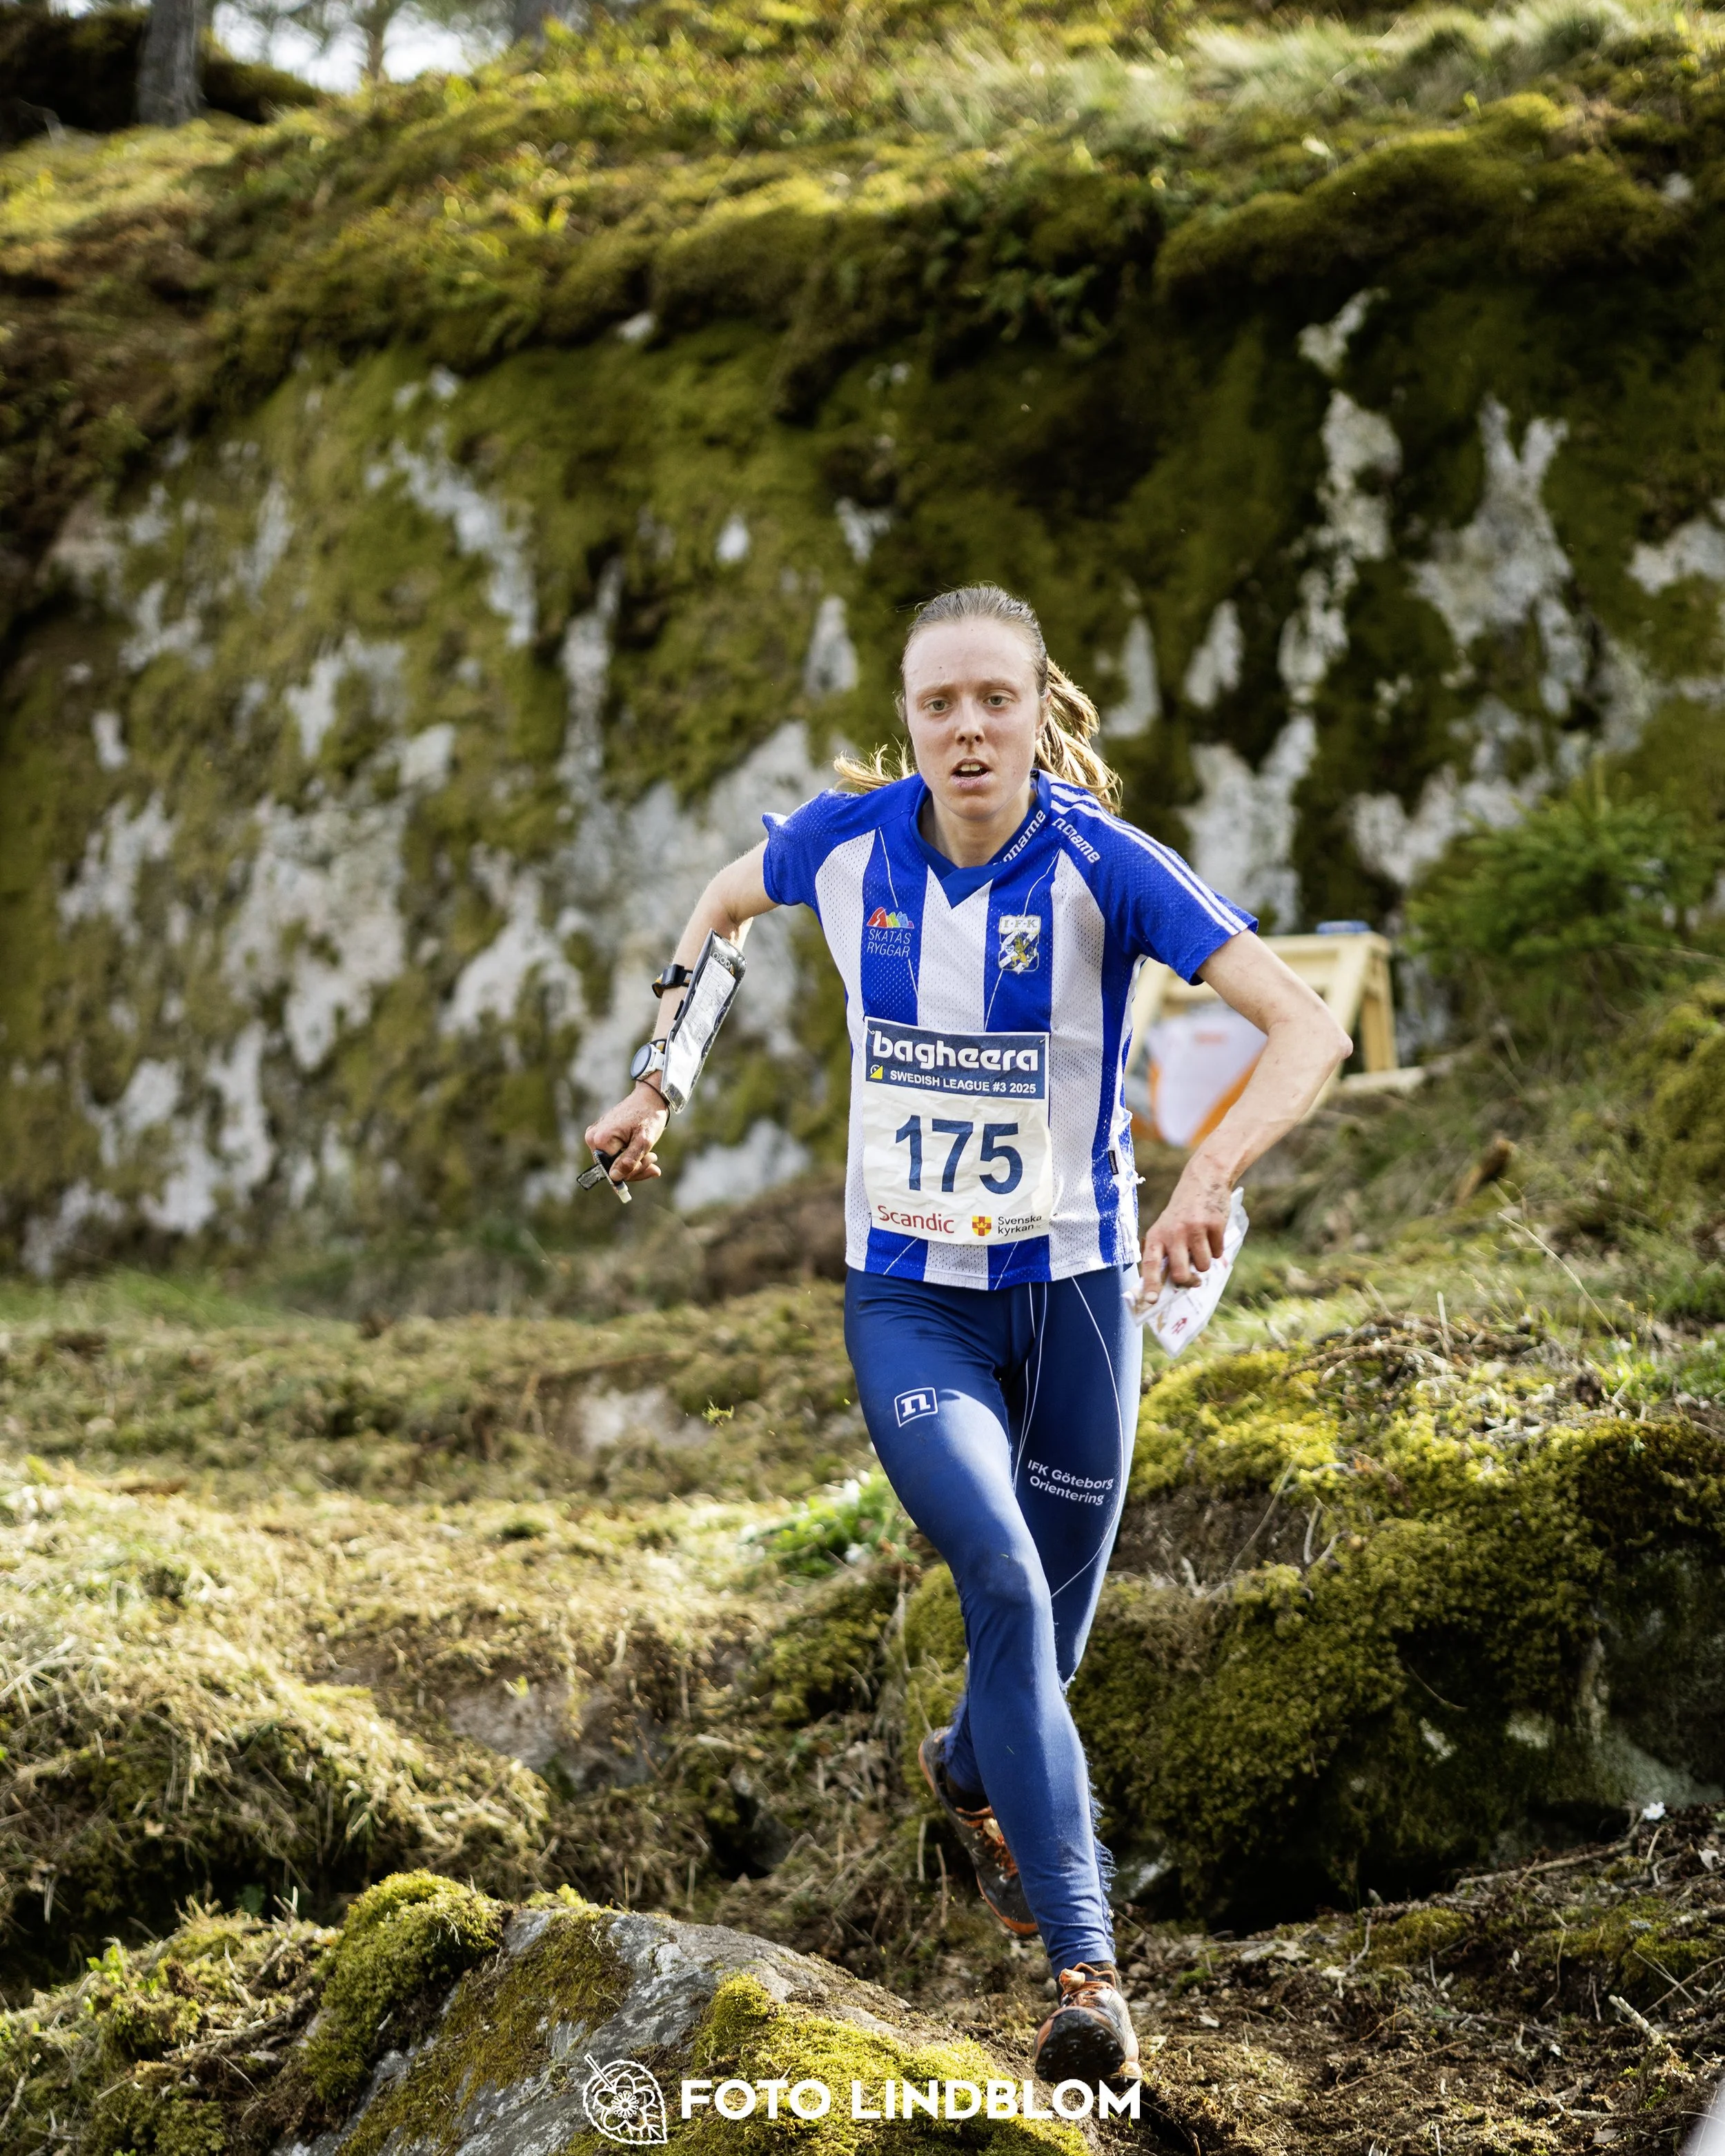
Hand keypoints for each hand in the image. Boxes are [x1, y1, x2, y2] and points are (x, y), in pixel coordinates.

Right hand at [583, 1081, 668, 1184]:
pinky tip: (642, 1152)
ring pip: (614, 1163)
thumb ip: (629, 1161)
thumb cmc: (648, 1116)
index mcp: (600, 1140)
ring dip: (635, 1163)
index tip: (651, 1164)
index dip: (633, 1172)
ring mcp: (595, 1137)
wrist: (649, 1097)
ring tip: (652, 1155)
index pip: (612, 1171)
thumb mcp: (644, 1141)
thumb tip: (614, 1177)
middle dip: (636, 1168)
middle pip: (612, 1168)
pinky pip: (614, 1155)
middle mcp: (592, 1138)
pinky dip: (630, 1156)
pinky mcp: (601, 1136)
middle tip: (654, 1158)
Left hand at [1138, 1156, 1231, 1299]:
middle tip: (1193, 1280)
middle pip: (1180, 1273)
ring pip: (1203, 1266)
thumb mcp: (1166, 1227)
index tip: (1152, 1301)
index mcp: (1157, 1235)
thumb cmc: (1182, 1212)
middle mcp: (1173, 1233)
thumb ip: (1167, 1252)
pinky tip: (1212, 1233)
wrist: (1203, 1180)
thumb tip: (1173, 1284)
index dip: (1150, 1284)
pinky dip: (1217, 1248)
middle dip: (1188, 1281)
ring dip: (1205, 1262)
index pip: (1151, 1264)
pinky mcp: (1214, 1226)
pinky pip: (1218, 1253)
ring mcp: (1194, 1229)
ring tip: (1201, 1244)